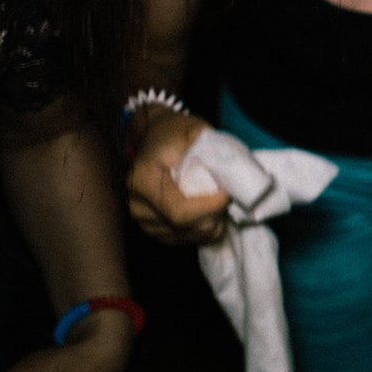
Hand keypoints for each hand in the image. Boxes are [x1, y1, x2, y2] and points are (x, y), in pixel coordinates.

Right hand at [126, 106, 230, 245]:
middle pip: (185, 227)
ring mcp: (144, 222)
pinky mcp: (155, 230)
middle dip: (215, 215)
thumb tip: (232, 173)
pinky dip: (204, 229)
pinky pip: (187, 240)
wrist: (155, 138)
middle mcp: (138, 206)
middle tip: (227, 195)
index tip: (228, 193)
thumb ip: (211, 150)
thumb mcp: (192, 131)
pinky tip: (209, 211)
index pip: (179, 211)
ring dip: (212, 223)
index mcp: (143, 181)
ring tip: (218, 201)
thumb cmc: (174, 133)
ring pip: (189, 237)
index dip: (209, 207)